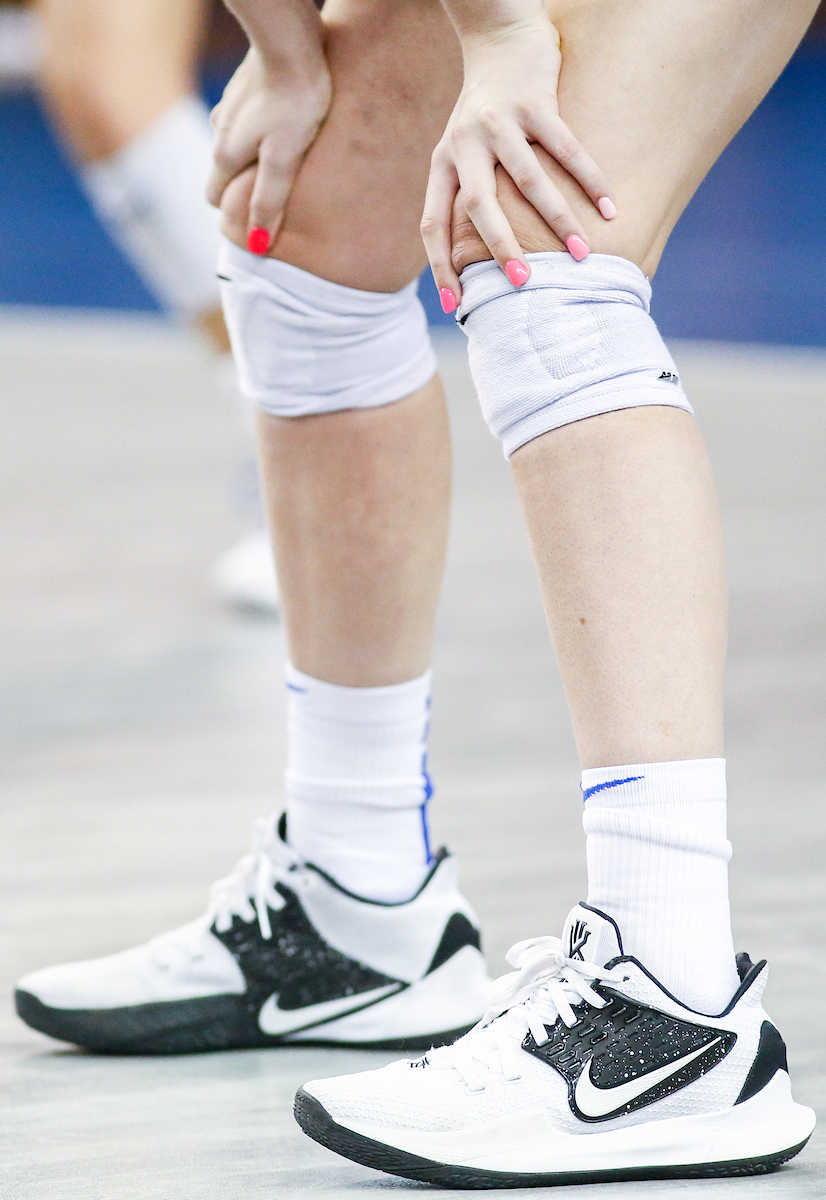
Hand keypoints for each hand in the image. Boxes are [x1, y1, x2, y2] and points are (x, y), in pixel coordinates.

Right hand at [207, 44, 331, 252]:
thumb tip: (257, 245)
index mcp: (225, 155)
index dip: (234, 213)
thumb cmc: (293, 100)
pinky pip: (248, 121)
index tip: (258, 221)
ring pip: (236, 145)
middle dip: (241, 188)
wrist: (291, 39)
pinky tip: (285, 126)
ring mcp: (230, 108)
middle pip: (223, 172)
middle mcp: (220, 131)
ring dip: (252, 157)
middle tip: (275, 196)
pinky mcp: (246, 87)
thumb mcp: (283, 159)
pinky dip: (261, 131)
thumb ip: (268, 201)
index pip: (215, 197)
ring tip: (285, 160)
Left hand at [421, 12, 615, 306]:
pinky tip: (610, 208)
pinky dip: (590, 179)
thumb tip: (481, 258)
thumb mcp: (462, 152)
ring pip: (529, 180)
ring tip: (581, 254)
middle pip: (479, 206)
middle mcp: (463, 144)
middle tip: (525, 282)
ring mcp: (498, 121)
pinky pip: (566, 147)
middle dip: (502, 247)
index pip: (433, 223)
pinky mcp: (534, 101)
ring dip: (558, 220)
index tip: (458, 305)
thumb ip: (467, 195)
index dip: (440, 266)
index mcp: (442, 164)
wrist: (500, 38)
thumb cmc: (485, 112)